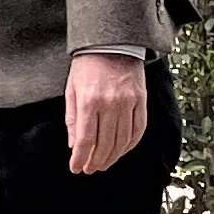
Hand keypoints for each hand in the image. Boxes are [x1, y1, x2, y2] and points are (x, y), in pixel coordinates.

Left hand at [64, 51, 148, 175]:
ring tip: (103, 164)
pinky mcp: (141, 101)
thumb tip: (74, 145)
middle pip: (105, 144)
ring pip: (122, 140)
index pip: (86, 140)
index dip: (80, 158)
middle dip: (96, 161)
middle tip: (90, 169)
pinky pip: (138, 129)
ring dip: (112, 157)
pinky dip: (130, 145)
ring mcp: (128, 103)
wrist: (111, 44)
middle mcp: (110, 104)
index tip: (76, 168)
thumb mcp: (71, 90)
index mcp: (89, 101)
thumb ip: (73, 119)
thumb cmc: (86, 66)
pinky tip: (121, 151)